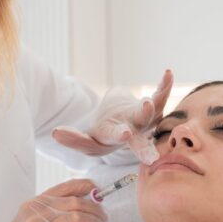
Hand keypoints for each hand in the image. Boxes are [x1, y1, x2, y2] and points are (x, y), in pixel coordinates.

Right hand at [0, 179, 106, 221]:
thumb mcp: (27, 220)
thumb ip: (49, 210)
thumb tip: (78, 201)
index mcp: (34, 204)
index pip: (65, 187)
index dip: (85, 186)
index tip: (97, 190)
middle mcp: (37, 214)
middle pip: (75, 202)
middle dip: (95, 208)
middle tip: (103, 216)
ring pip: (78, 218)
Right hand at [52, 69, 172, 161]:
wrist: (122, 124)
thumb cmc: (102, 133)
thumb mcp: (85, 138)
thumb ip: (71, 137)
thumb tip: (54, 134)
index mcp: (110, 140)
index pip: (108, 140)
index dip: (115, 136)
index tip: (124, 133)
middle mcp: (130, 134)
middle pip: (135, 140)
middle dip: (140, 144)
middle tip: (142, 148)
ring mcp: (142, 122)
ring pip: (149, 117)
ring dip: (150, 109)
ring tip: (147, 102)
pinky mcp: (153, 108)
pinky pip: (160, 97)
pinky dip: (164, 86)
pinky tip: (168, 73)